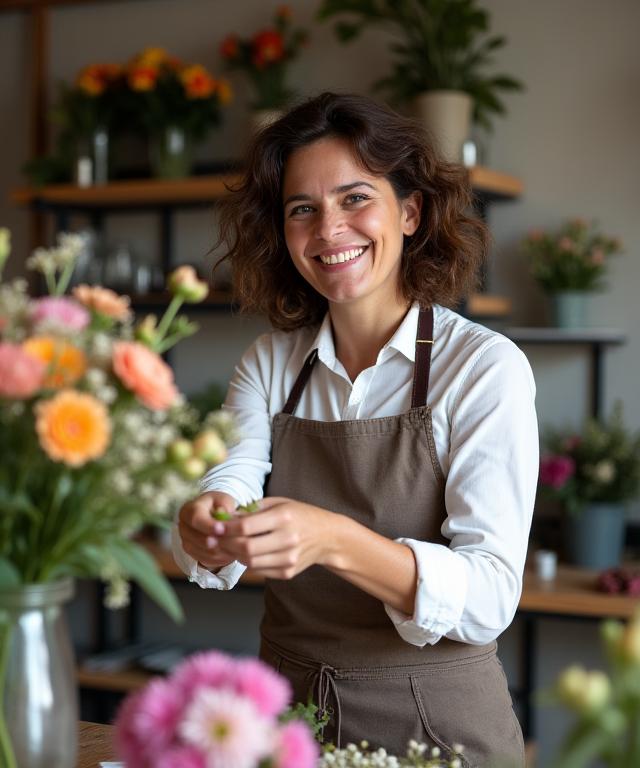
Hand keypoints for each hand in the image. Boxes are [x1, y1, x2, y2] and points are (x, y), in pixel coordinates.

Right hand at [177, 491, 237, 571]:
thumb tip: (225, 512)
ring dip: (220, 552)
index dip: (209, 525)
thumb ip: (224, 504)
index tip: (223, 529)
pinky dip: (219, 559)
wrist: (210, 515)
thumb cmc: (218, 505)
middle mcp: (183, 527)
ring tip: (236, 549)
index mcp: (188, 510)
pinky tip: (232, 554)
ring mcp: (186, 542)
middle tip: (233, 543)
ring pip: (201, 552)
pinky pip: (205, 560)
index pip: (195, 519)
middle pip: (196, 539)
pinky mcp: (192, 554)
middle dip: (216, 542)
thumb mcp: (223, 499)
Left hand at [214, 497, 338, 578]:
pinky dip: (248, 563)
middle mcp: (288, 538)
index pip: (247, 526)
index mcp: (284, 517)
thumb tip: (225, 517)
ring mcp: (290, 558)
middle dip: (225, 544)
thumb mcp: (279, 503)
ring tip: (227, 547)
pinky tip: (244, 554)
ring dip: (234, 555)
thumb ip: (253, 509)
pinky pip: (259, 571)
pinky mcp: (289, 572)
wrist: (327, 536)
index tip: (215, 527)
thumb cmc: (299, 515)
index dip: (226, 528)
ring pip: (250, 562)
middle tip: (213, 540)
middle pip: (246, 547)